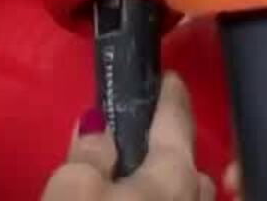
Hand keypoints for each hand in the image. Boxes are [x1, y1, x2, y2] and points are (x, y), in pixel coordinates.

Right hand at [41, 73, 213, 200]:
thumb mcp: (72, 190)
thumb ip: (88, 153)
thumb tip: (98, 127)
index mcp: (175, 173)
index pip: (176, 119)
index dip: (170, 93)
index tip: (169, 77)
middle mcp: (194, 199)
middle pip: (187, 164)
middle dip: (170, 151)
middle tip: (143, 143)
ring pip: (185, 197)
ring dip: (168, 186)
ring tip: (137, 182)